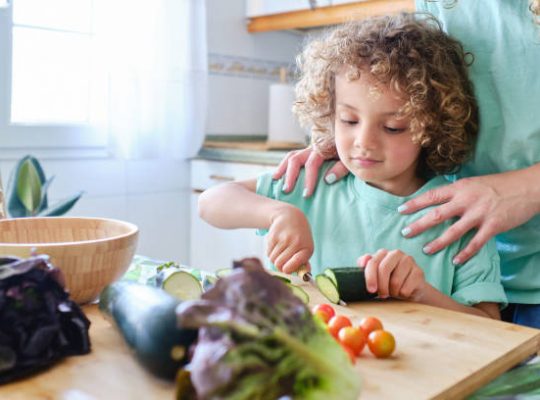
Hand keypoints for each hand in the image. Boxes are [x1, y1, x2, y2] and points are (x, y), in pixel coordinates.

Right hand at [267, 205, 313, 273]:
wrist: (290, 216)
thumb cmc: (300, 236)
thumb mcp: (306, 248)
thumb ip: (304, 263)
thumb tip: (305, 276)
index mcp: (306, 249)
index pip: (293, 265)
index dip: (288, 270)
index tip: (287, 268)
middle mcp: (295, 243)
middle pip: (279, 265)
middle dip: (279, 266)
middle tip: (282, 261)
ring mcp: (283, 238)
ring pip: (272, 259)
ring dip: (274, 259)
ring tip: (280, 252)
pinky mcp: (273, 236)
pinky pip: (268, 253)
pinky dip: (270, 253)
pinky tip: (276, 246)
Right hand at [272, 147, 348, 196]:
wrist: (352, 142)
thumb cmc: (351, 155)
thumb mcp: (349, 161)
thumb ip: (341, 168)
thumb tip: (328, 179)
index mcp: (323, 149)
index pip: (312, 164)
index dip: (309, 179)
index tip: (306, 194)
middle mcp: (312, 148)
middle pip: (295, 159)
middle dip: (290, 176)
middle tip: (286, 190)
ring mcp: (307, 149)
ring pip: (290, 156)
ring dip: (282, 169)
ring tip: (276, 181)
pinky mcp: (306, 153)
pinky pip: (291, 158)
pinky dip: (283, 166)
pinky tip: (277, 176)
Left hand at [358, 249, 426, 300]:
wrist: (410, 289)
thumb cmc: (388, 281)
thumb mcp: (375, 275)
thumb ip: (366, 267)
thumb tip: (361, 263)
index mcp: (383, 253)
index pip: (373, 262)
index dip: (370, 277)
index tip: (370, 290)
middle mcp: (396, 253)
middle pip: (384, 269)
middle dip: (381, 286)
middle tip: (382, 295)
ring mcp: (409, 261)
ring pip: (395, 281)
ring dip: (392, 292)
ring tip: (393, 292)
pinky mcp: (419, 272)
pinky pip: (406, 288)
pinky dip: (402, 294)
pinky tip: (403, 292)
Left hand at [399, 168, 539, 263]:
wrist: (527, 187)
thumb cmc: (499, 185)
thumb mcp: (473, 183)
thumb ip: (457, 193)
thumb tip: (438, 201)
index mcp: (460, 188)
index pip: (432, 196)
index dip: (415, 203)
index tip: (400, 211)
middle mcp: (467, 200)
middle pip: (437, 214)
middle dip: (419, 225)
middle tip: (405, 233)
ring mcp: (480, 214)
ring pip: (453, 231)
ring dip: (438, 242)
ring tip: (426, 250)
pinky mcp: (493, 226)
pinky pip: (476, 243)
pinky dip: (465, 253)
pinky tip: (456, 261)